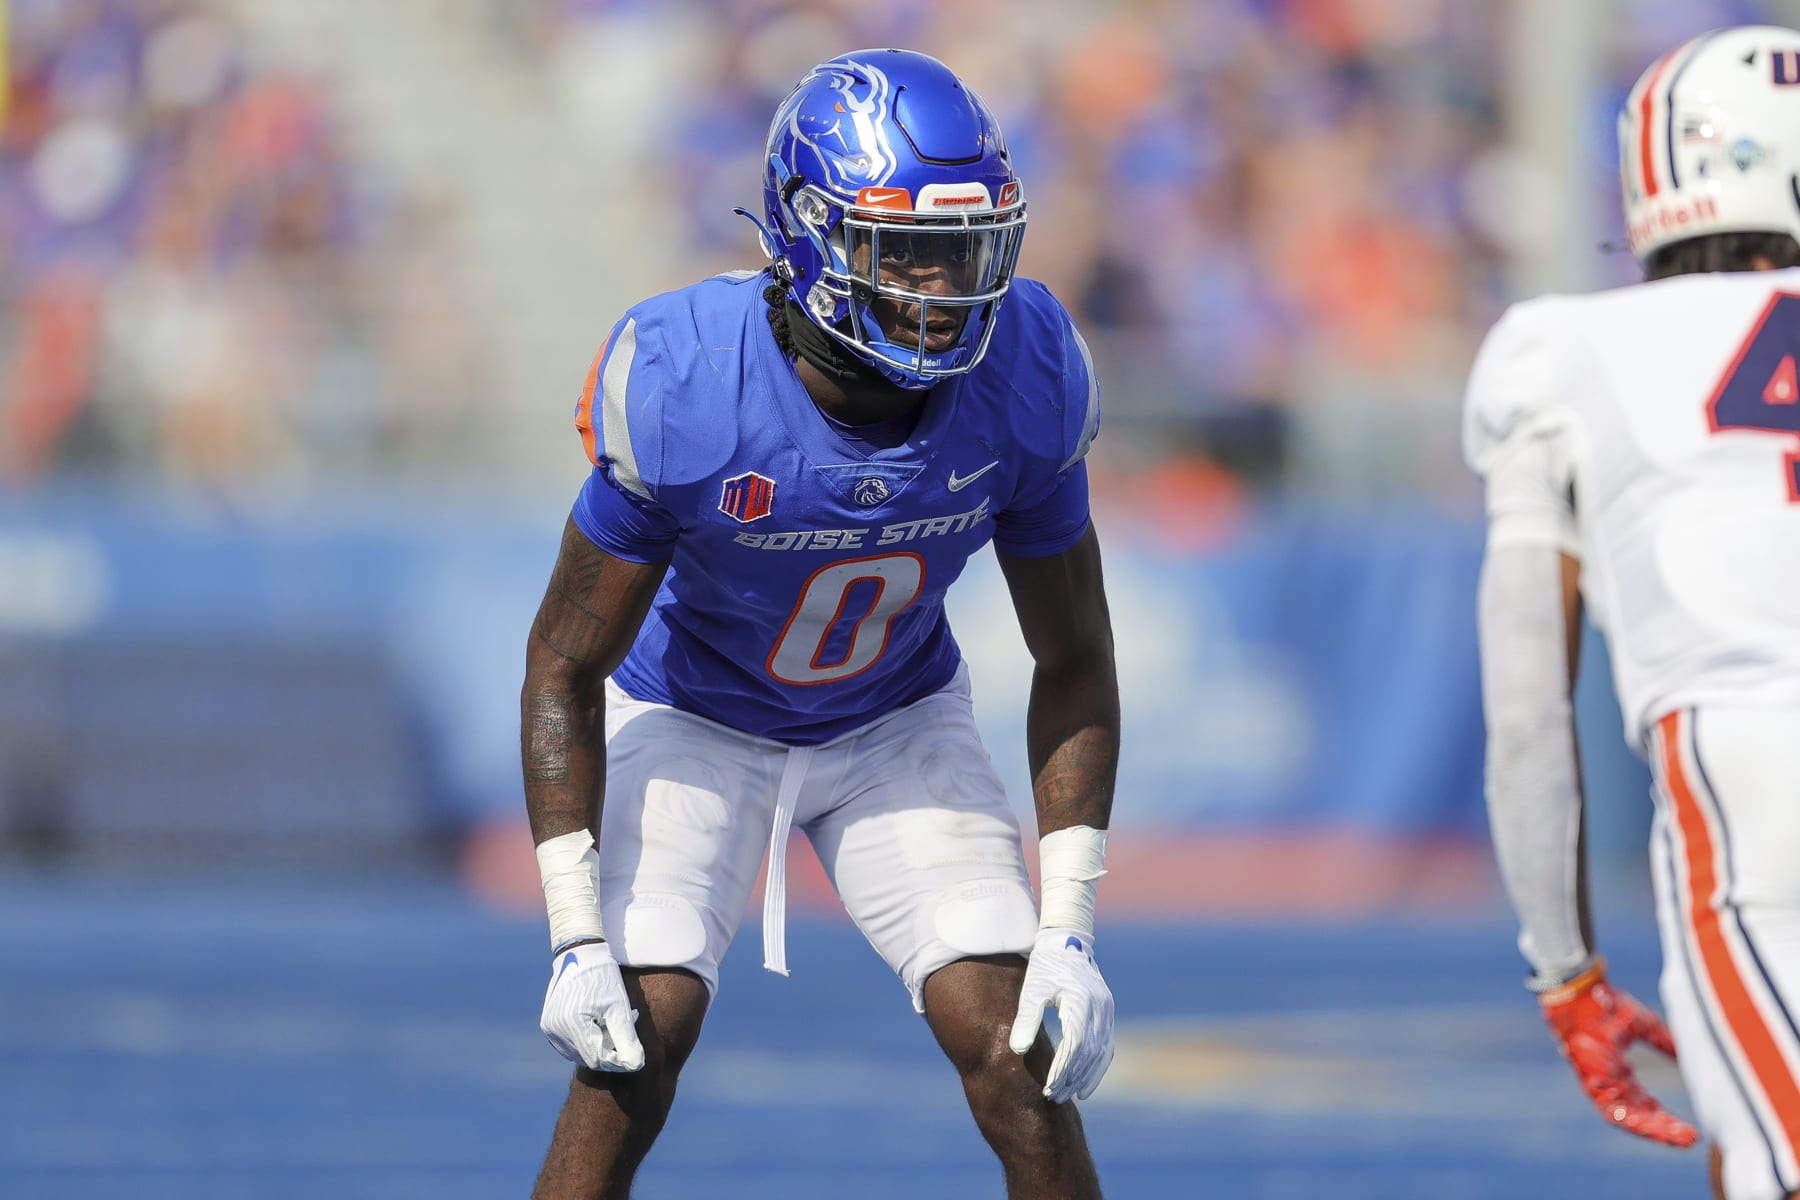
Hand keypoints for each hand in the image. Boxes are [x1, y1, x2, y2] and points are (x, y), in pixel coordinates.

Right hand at [540, 940, 644, 1071]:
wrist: (580, 953)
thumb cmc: (603, 977)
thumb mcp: (619, 1006)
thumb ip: (627, 1038)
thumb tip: (637, 1065)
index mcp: (572, 1024)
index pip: (597, 1059)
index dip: (618, 1059)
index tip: (634, 1049)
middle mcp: (555, 1030)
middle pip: (588, 1057)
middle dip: (610, 1049)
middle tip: (625, 1028)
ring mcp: (549, 1028)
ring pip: (580, 1052)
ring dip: (599, 1044)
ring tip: (612, 1022)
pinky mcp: (548, 1025)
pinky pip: (571, 1043)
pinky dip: (587, 1038)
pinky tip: (598, 1022)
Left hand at [1009, 928, 1115, 1102]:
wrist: (1067, 940)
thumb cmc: (1045, 965)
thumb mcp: (1031, 990)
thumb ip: (1026, 1019)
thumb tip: (1018, 1050)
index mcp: (1081, 1001)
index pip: (1075, 1046)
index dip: (1062, 1070)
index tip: (1048, 1088)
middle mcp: (1100, 1008)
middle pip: (1089, 1053)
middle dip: (1072, 1078)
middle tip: (1054, 1097)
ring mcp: (1107, 1011)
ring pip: (1101, 1052)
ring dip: (1086, 1076)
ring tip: (1069, 1095)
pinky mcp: (1107, 1012)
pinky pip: (1106, 1045)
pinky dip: (1098, 1066)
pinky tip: (1086, 1083)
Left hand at [1538, 962, 1696, 1146]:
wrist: (1582, 992)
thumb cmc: (1607, 1005)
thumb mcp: (1645, 1026)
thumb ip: (1665, 1042)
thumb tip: (1692, 1053)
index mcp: (1619, 1072)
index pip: (1645, 1103)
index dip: (1665, 1117)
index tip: (1691, 1130)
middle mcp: (1609, 1083)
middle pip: (1639, 1115)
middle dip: (1664, 1129)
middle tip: (1690, 1141)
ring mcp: (1598, 1084)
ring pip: (1628, 1118)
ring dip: (1654, 1129)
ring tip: (1680, 1139)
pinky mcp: (1590, 1081)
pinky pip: (1612, 1109)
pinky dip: (1634, 1120)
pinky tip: (1653, 1128)